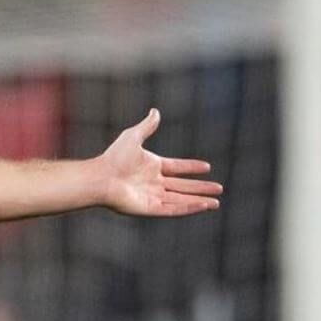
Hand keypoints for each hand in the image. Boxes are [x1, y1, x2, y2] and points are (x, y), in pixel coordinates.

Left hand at [100, 109, 221, 216]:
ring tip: (216, 202)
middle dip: (201, 188)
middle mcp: (153, 182)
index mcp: (151, 166)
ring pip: (181, 199)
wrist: (101, 177)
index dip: (191, 167)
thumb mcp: (133, 137)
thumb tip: (155, 111)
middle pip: (182, 186)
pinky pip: (174, 209)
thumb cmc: (114, 158)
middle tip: (219, 188)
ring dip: (199, 200)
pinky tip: (203, 206)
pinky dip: (189, 208)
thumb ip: (147, 126)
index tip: (207, 167)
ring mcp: (152, 196)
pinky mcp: (150, 208)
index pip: (177, 167)